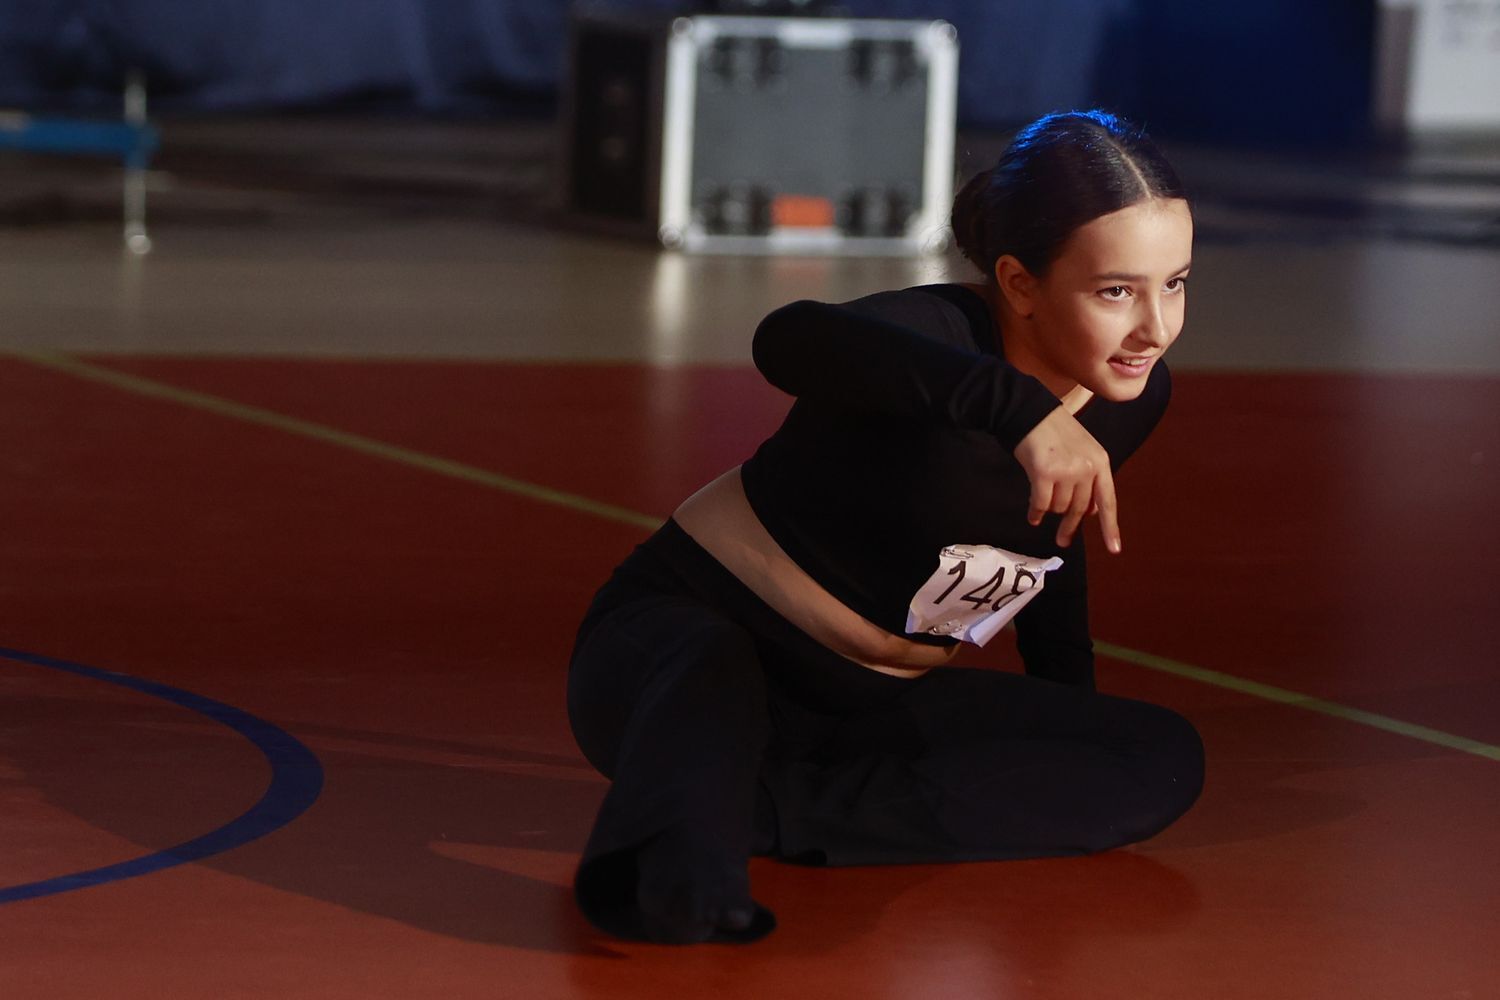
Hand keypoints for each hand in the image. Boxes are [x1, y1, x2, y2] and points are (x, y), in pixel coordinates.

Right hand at [1012, 407, 1120, 552]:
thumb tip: (1090, 513)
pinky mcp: (1045, 473)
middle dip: (1070, 527)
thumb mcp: (1082, 452)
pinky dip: (1035, 513)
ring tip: (1041, 501)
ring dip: (1049, 509)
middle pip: (1080, 510)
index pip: (1108, 501)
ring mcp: (1067, 471)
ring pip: (1059, 507)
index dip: (1111, 527)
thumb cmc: (1054, 433)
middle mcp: (1087, 468)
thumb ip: (1089, 481)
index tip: (1114, 549)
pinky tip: (1032, 517)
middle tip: (1063, 541)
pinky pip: (1041, 504)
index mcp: (1100, 462)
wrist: (1029, 413)